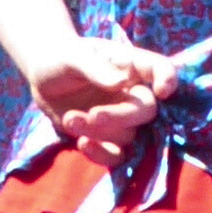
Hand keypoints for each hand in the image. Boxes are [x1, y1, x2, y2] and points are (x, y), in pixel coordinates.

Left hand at [32, 38, 173, 166]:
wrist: (43, 78)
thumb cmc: (62, 59)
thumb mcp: (73, 56)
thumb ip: (96, 68)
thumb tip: (122, 83)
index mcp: (133, 66)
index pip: (161, 69)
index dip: (168, 79)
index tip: (162, 90)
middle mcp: (134, 94)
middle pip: (148, 111)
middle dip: (122, 116)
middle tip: (93, 115)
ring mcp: (124, 119)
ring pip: (128, 135)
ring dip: (98, 131)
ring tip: (69, 119)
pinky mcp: (109, 139)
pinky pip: (117, 156)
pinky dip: (102, 154)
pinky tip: (82, 143)